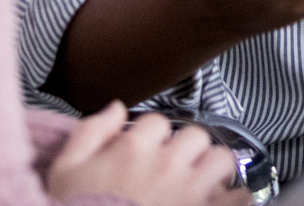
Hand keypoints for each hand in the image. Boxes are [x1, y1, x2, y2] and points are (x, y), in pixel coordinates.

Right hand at [46, 101, 245, 205]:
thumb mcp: (65, 171)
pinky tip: (220, 204)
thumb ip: (91, 132)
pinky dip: (234, 200)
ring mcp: (190, 191)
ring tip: (203, 184)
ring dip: (213, 170)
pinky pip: (238, 198)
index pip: (158, 121)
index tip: (147, 153)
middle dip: (188, 150)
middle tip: (179, 168)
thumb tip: (116, 107)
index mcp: (132, 150)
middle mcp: (166, 165)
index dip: (153, 137)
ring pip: (221, 159)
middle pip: (195, 135)